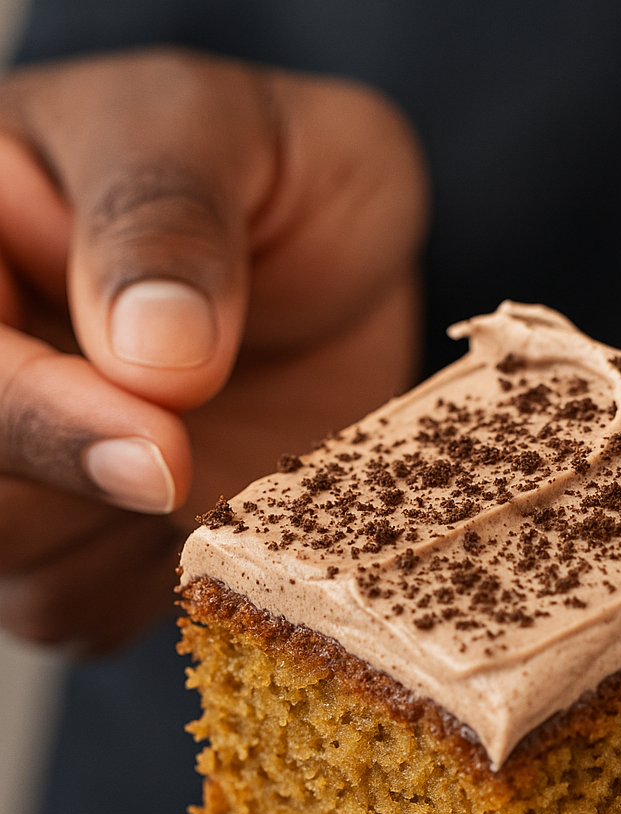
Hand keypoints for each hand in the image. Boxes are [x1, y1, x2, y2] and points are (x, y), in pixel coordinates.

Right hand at [0, 49, 425, 650]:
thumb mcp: (226, 135)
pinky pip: (86, 615)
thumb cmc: (265, 173)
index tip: (157, 446)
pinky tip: (222, 498)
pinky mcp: (66, 551)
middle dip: (80, 499)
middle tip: (199, 470)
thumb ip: (169, 214)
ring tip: (229, 441)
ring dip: (140, 541)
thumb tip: (150, 352)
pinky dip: (168, 586)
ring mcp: (13, 470)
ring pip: (22, 570)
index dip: (34, 418)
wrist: (333, 269)